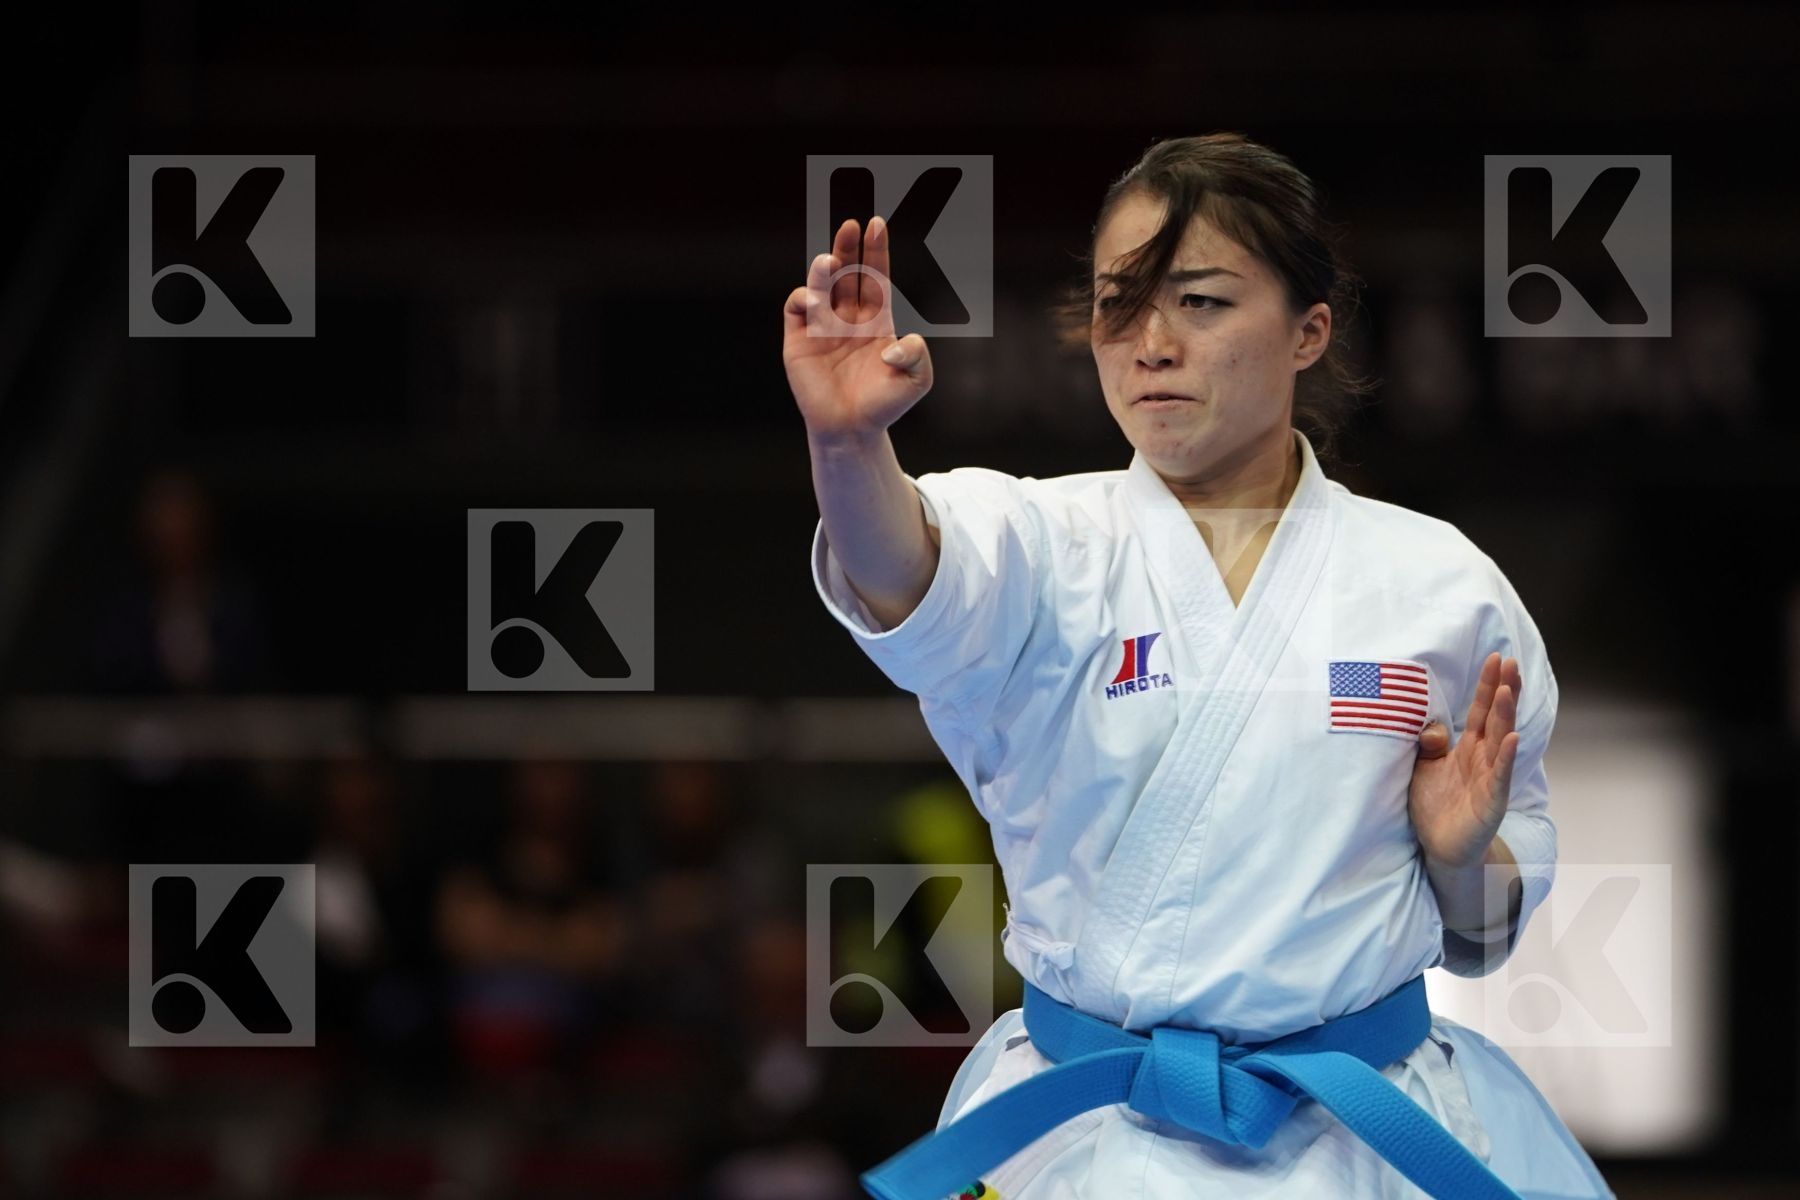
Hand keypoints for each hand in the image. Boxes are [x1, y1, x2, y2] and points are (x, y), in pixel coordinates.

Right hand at [783, 216, 934, 441]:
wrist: (852, 431)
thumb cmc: (885, 405)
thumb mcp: (916, 380)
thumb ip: (918, 355)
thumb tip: (898, 343)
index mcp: (875, 319)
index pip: (875, 275)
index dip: (876, 250)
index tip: (877, 224)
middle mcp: (847, 317)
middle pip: (846, 271)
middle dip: (848, 247)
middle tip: (851, 225)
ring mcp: (822, 327)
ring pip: (820, 284)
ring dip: (823, 269)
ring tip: (829, 262)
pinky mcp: (799, 340)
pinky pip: (797, 307)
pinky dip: (803, 297)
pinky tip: (815, 302)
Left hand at [1409, 652, 1521, 869]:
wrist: (1440, 847)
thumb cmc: (1434, 805)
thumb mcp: (1424, 768)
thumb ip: (1429, 744)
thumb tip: (1432, 727)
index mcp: (1469, 748)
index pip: (1481, 710)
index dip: (1488, 685)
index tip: (1496, 658)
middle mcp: (1484, 758)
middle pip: (1496, 718)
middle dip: (1503, 690)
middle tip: (1510, 662)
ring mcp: (1491, 778)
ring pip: (1500, 740)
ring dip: (1505, 715)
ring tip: (1508, 690)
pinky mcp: (1491, 801)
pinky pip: (1500, 775)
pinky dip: (1506, 757)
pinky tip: (1512, 738)